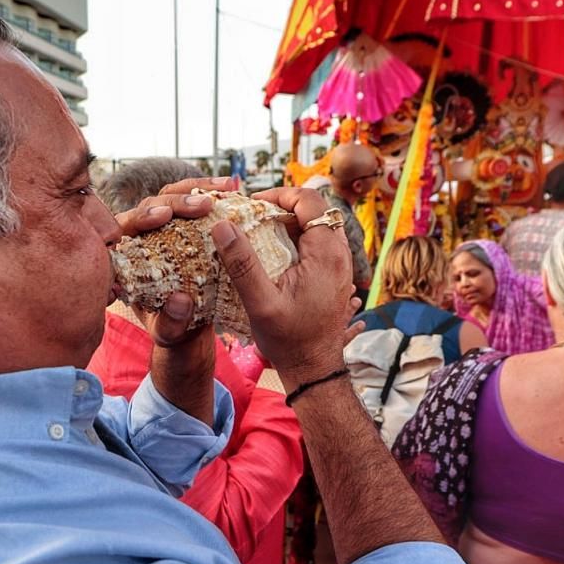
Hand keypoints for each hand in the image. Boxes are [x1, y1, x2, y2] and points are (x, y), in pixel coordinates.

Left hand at [114, 177, 233, 348]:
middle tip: (203, 205)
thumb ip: (170, 321)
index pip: (124, 226)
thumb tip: (181, 300)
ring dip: (198, 188)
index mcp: (125, 257)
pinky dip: (213, 192)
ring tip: (226, 188)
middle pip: (151, 204)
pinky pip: (196, 200)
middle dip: (177, 200)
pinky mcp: (186, 222)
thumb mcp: (169, 332)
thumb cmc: (172, 328)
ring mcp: (164, 226)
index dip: (141, 217)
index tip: (164, 217)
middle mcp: (141, 235)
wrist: (190, 325)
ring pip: (173, 195)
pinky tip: (234, 188)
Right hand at [211, 187, 354, 390]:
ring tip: (260, 234)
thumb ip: (242, 263)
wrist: (314, 368)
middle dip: (282, 207)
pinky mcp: (335, 274)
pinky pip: (318, 242)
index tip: (253, 206)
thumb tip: (223, 225)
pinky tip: (274, 254)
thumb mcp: (260, 302)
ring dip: (289, 223)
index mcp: (326, 252)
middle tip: (253, 217)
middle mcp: (340, 253)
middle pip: (314, 209)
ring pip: (317, 224)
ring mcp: (340, 264)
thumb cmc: (289, 340)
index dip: (279, 194)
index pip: (309, 199)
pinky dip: (297, 238)